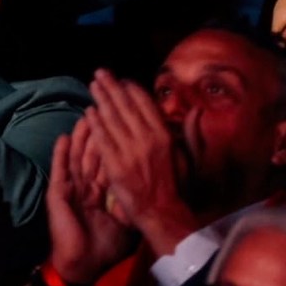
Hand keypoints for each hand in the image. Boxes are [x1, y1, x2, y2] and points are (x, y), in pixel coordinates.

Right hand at [45, 120, 132, 285]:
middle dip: (99, 130)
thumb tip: (148, 187)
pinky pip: (60, 170)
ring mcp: (70, 186)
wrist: (85, 263)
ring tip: (86, 114)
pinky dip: (61, 154)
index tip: (122, 121)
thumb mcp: (123, 220)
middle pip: (92, 151)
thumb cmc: (105, 245)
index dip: (114, 140)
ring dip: (81, 135)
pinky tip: (64, 138)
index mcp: (99, 188)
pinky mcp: (58, 193)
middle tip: (104, 113)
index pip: (108, 158)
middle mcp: (84, 183)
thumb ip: (129, 202)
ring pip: (76, 155)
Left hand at [85, 70, 198, 255]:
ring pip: (112, 118)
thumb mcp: (183, 155)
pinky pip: (103, 139)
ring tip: (93, 86)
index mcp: (163, 135)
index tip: (122, 80)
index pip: (144, 103)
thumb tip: (196, 111)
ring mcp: (130, 152)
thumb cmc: (173, 183)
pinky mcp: (115, 165)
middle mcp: (146, 139)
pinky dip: (95, 122)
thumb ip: (186, 132)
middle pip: (125, 105)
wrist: (161, 212)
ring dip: (101, 99)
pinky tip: (89, 111)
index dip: (130, 88)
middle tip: (100, 73)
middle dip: (111, 86)